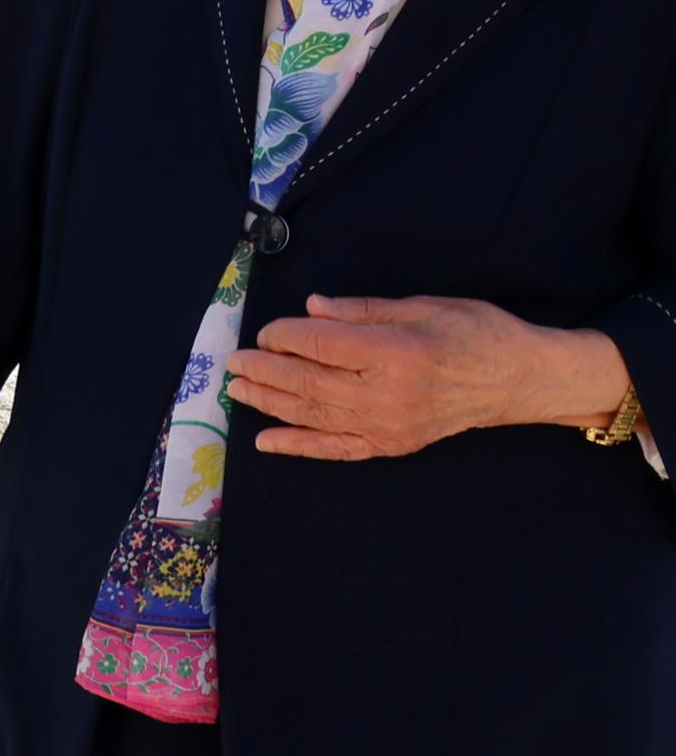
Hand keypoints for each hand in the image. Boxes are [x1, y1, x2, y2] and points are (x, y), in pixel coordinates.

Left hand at [232, 297, 629, 459]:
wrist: (521, 380)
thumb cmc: (476, 333)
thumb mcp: (423, 306)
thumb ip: (363, 310)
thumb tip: (312, 309)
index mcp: (393, 352)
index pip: (320, 345)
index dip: (285, 337)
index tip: (266, 331)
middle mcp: (386, 394)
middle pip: (308, 383)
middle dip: (265, 371)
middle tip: (234, 362)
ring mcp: (388, 425)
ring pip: (313, 415)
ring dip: (270, 403)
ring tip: (238, 390)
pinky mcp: (392, 444)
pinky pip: (336, 448)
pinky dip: (298, 445)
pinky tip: (266, 441)